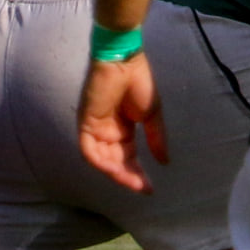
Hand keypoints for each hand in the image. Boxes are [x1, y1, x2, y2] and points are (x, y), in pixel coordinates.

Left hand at [78, 51, 165, 193]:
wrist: (124, 61)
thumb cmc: (138, 82)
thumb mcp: (151, 116)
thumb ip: (156, 139)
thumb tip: (164, 162)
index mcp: (122, 130)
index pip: (128, 158)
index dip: (138, 173)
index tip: (150, 188)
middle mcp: (106, 133)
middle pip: (115, 162)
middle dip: (128, 176)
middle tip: (143, 187)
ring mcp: (94, 129)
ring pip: (101, 160)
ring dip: (116, 173)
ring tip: (133, 181)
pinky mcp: (85, 123)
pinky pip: (89, 150)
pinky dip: (101, 161)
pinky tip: (115, 170)